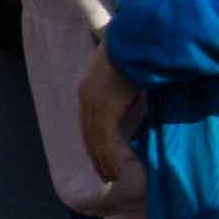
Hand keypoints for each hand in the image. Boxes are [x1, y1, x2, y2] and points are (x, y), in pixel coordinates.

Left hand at [78, 51, 144, 191]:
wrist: (132, 40)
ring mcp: (94, 106)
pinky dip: (109, 159)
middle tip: (104, 175)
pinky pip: (105, 142)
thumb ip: (120, 90)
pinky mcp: (105, 111)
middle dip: (96, 157)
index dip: (93, 142)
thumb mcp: (122, 74)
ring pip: (96, 143)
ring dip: (103, 163)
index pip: (87, 124)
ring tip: (111, 178)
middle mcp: (86, 100)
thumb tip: (128, 99)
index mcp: (87, 91)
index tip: (98, 157)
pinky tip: (114, 172)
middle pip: (89, 136)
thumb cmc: (132, 53)